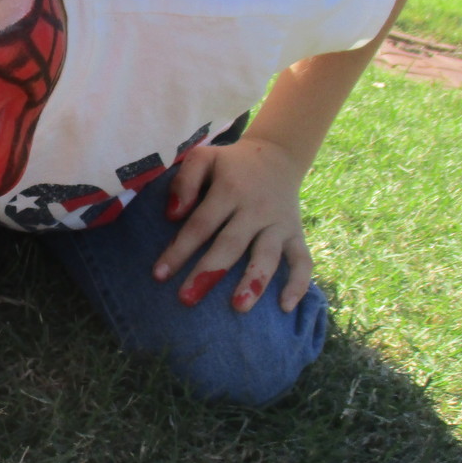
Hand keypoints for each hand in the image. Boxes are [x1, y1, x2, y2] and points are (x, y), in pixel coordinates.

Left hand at [151, 140, 312, 312]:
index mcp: (230, 190)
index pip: (201, 224)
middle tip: (187, 300)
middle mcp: (256, 209)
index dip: (179, 250)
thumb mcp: (204, 157)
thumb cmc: (230, 165)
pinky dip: (299, 283)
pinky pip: (302, 260)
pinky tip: (286, 307)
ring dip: (254, 282)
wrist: (277, 155)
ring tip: (239, 308)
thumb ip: (185, 180)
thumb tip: (173, 215)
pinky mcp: (296, 233)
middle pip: (230, 244)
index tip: (159, 275)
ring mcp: (278, 223)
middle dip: (209, 273)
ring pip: (268, 255)